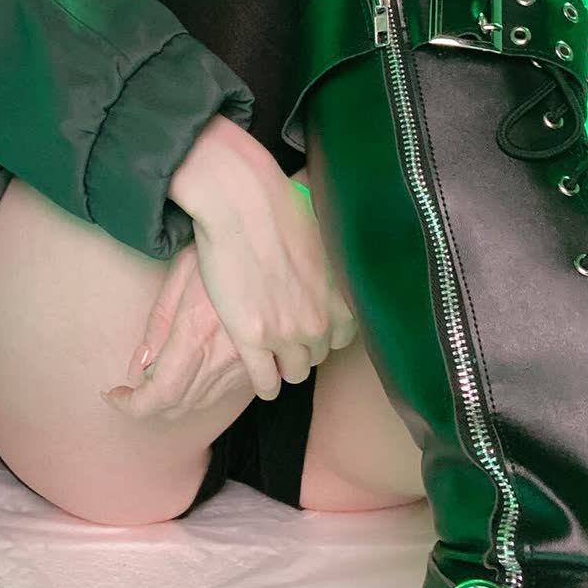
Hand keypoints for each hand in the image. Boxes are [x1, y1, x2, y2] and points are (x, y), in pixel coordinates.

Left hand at [101, 240, 253, 422]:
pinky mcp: (268, 359)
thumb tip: (140, 367)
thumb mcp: (180, 274)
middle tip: (137, 382)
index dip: (132, 405)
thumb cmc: (222, 243)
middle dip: (152, 401)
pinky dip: (207, 388)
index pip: (159, 397)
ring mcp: (249, 362)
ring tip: (168, 369)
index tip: (117, 395)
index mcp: (196, 335)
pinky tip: (201, 362)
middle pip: (180, 406)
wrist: (272, 231)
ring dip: (180, 396)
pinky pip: (230, 390)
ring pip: (206, 402)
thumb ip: (158, 323)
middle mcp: (224, 358)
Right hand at [174, 128, 357, 401]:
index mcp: (343, 296)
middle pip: (319, 355)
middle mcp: (321, 320)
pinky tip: (263, 380)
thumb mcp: (325, 238)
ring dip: (286, 365)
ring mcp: (287, 334)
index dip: (325, 331)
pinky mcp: (252, 339)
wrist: (243, 203)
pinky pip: (265, 380)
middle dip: (305, 347)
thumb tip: (345, 257)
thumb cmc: (283, 208)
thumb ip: (335, 265)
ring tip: (275, 359)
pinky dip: (265, 384)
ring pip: (295, 371)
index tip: (312, 324)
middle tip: (288, 335)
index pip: (344, 336)